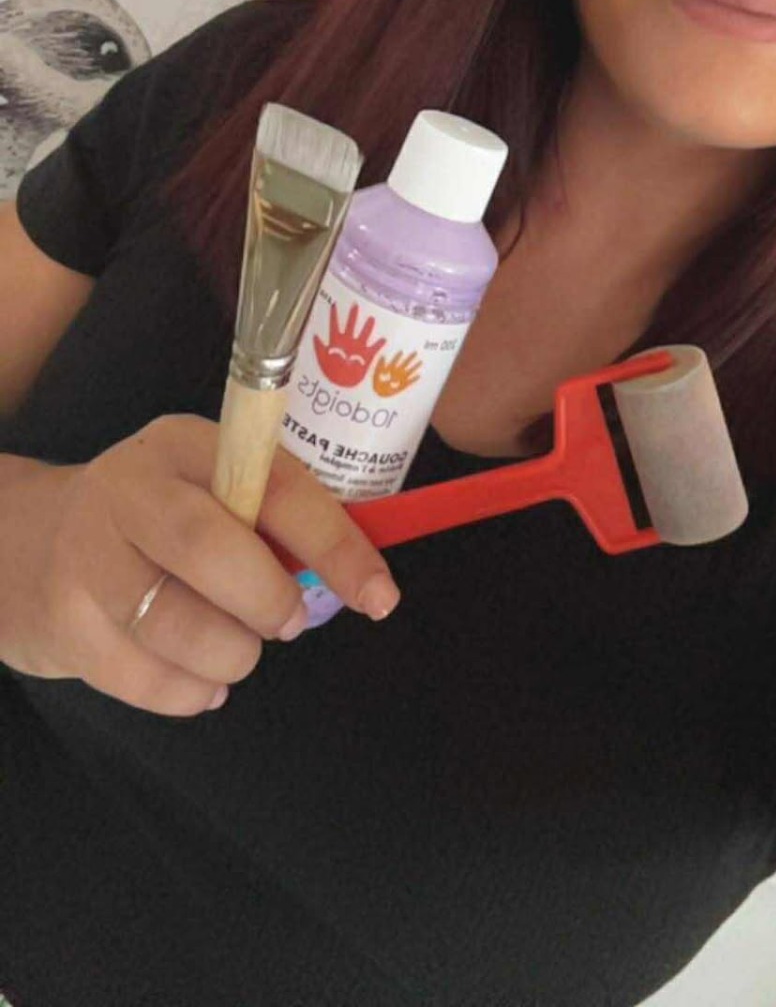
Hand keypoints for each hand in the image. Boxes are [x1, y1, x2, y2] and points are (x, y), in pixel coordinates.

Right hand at [2, 414, 399, 716]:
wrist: (34, 545)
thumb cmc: (160, 521)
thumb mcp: (214, 491)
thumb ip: (276, 520)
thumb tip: (361, 579)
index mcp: (186, 444)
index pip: (274, 486)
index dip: (334, 544)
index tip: (378, 595)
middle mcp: (129, 490)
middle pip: (207, 549)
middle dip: (266, 600)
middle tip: (287, 622)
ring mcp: (88, 557)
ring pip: (173, 625)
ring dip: (230, 656)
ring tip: (239, 652)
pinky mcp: (65, 625)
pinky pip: (143, 680)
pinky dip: (188, 693)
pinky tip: (198, 679)